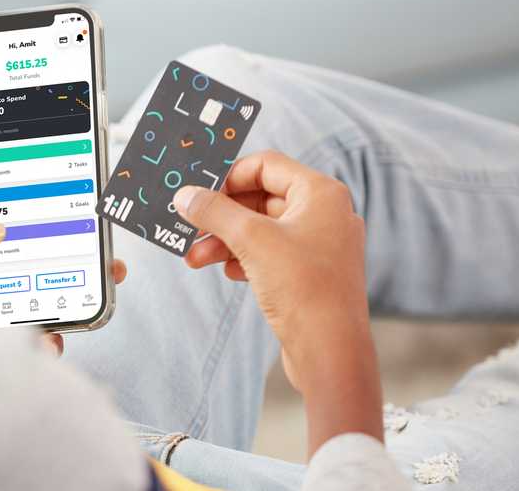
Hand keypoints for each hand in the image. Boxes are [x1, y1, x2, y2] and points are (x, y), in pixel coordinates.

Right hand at [172, 150, 380, 454]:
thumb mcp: (251, 241)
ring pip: (262, 230)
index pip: (266, 166)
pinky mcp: (312, 273)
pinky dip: (245, 259)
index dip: (229, 176)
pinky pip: (271, 254)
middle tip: (190, 228)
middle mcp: (326, 214)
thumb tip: (186, 195)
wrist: (331, 352)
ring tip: (196, 259)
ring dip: (226, 241)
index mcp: (321, 194)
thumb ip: (215, 212)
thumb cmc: (304, 289)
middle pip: (261, 198)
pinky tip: (229, 273)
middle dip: (222, 216)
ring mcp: (321, 245)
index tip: (199, 194)